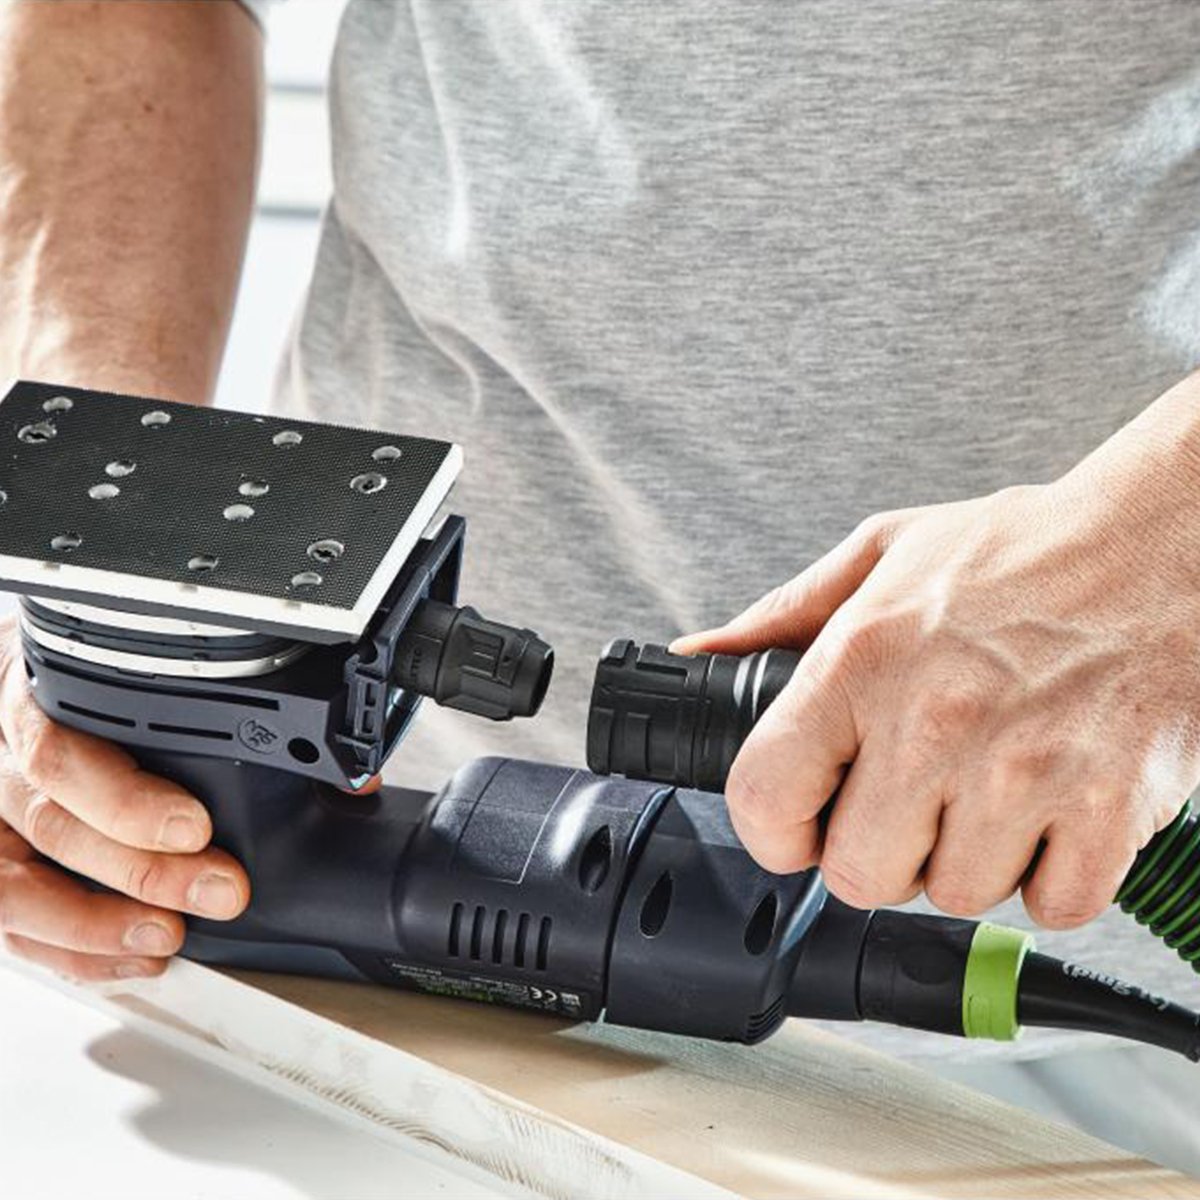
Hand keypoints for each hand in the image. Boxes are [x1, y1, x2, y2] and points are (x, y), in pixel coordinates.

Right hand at [0, 621, 249, 980]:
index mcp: (30, 695)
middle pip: (53, 821)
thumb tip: (346, 775)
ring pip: (14, 884)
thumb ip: (232, 712)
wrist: (14, 680)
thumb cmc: (84, 683)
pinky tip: (135, 953)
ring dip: (96, 921)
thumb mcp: (139, 668)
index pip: (61, 749)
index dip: (127, 798)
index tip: (197, 825)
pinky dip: (75, 948)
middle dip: (140, 867)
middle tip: (216, 889)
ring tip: (167, 935)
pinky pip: (12, 923)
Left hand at [675, 378, 1199, 927]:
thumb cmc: (1024, 551)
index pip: (766, 798)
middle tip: (910, 800)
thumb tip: (701, 655)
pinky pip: (1051, 906)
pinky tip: (1049, 814)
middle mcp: (935, 722)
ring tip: (987, 789)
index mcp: (863, 660)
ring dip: (964, 858)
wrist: (1164, 541)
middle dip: (874, 849)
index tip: (798, 822)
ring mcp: (1024, 773)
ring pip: (954, 894)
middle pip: (857, 874)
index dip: (773, 828)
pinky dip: (1048, 876)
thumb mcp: (883, 555)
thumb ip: (781, 616)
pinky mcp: (1111, 809)